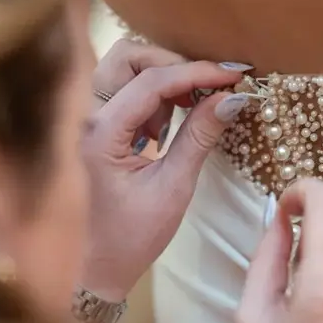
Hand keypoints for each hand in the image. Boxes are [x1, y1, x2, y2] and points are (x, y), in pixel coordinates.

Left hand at [81, 39, 251, 300]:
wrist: (102, 264)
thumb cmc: (133, 235)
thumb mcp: (174, 187)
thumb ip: (200, 137)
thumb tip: (234, 98)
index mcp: (101, 134)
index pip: (151, 81)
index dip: (197, 72)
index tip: (234, 76)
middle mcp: (87, 118)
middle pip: (127, 57)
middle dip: (171, 65)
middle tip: (206, 90)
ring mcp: (89, 120)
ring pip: (124, 68)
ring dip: (160, 80)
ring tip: (183, 115)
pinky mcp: (98, 126)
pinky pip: (124, 89)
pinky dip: (152, 95)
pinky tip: (166, 128)